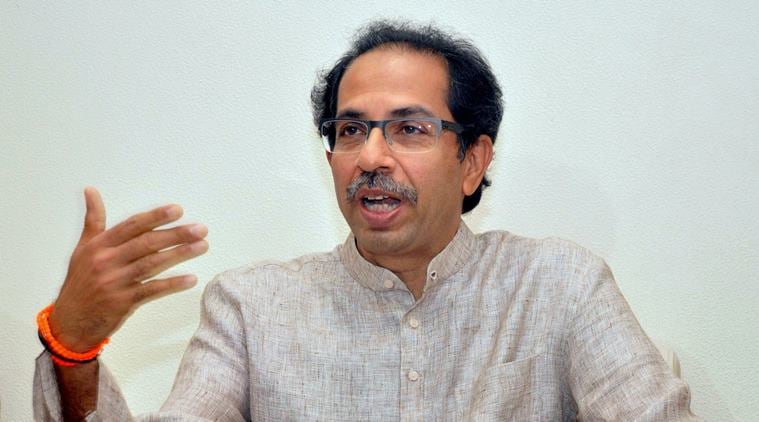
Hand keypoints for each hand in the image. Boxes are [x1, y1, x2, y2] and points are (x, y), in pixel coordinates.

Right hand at [49, 187, 208, 351]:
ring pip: (152, 264)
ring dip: (180, 254)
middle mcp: (106, 261)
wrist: (70, 322)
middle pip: (146, 243)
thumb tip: (91, 190)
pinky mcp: (123, 302)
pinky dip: (172, 284)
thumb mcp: (83, 248)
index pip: (132, 226)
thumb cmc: (80, 282)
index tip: (178, 210)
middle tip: (201, 229)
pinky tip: (191, 279)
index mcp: (100, 245)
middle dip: (176, 234)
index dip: (155, 217)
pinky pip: (152, 290)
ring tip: (202, 246)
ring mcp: (115, 282)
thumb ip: (94, 219)